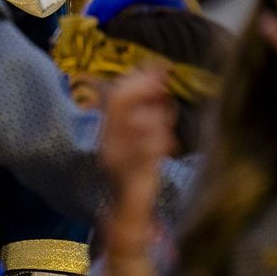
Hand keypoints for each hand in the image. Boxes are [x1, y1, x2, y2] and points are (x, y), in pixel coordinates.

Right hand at [97, 69, 175, 202]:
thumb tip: (159, 80)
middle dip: (144, 87)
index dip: (137, 78)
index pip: (116, 94)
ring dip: (157, 119)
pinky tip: (168, 144)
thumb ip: (146, 112)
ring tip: (166, 128)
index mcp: (108, 130)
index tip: (160, 66)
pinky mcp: (131, 173)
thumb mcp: (138, 138)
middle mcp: (109, 139)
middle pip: (120, 101)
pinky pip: (146, 149)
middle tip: (165, 82)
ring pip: (136, 122)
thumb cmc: (137, 169)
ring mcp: (118, 156)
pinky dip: (159, 141)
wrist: (128, 210)